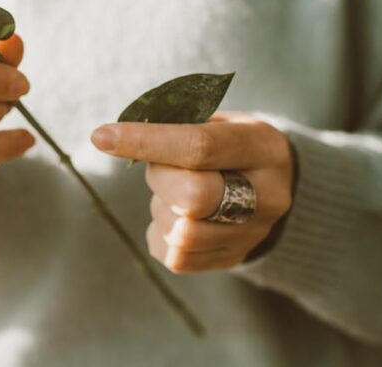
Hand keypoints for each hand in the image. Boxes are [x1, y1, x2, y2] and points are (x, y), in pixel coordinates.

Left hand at [90, 113, 293, 272]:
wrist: (279, 188)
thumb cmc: (233, 145)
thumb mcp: (220, 121)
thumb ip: (179, 125)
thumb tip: (121, 134)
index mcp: (262, 149)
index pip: (199, 146)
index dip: (146, 141)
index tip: (102, 136)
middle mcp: (267, 197)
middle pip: (192, 197)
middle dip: (160, 179)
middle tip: (162, 167)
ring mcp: (252, 235)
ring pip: (181, 233)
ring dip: (161, 208)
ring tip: (174, 192)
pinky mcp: (231, 260)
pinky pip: (175, 256)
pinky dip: (161, 231)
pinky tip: (177, 214)